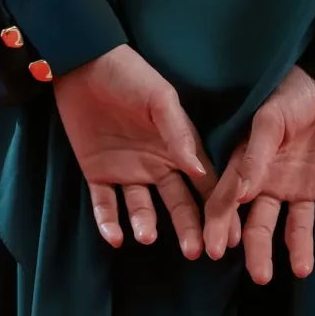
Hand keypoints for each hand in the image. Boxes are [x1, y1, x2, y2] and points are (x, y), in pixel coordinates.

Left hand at [54, 43, 223, 259]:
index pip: (204, 182)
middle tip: (196, 252)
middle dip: (189, 228)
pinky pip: (105, 205)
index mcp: (178, 146)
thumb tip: (201, 171)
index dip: (218, 207)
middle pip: (177, 202)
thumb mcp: (160, 99)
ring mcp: (127, 170)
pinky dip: (109, 222)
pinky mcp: (97, 173)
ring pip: (142, 208)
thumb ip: (180, 134)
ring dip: (146, 224)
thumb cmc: (130, 75)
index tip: (230, 234)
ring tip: (148, 236)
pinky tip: (116, 236)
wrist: (83, 64)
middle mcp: (156, 163)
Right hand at [202, 63, 314, 281]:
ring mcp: (305, 186)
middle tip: (259, 276)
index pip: (229, 203)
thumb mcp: (269, 119)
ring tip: (300, 269)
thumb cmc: (293, 92)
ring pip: (298, 226)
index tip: (212, 252)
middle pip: (262, 225)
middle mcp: (274, 183)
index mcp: (251, 166)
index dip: (220, 226)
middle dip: (258, 252)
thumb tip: (238, 195)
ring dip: (299, 249)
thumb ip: (255, 156)